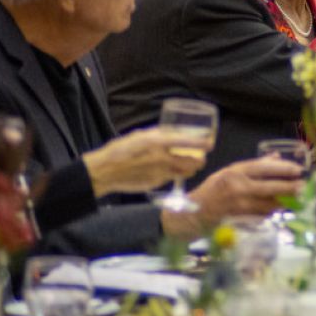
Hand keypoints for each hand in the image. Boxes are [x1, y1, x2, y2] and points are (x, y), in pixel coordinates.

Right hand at [83, 128, 207, 197]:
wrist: (105, 171)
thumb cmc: (121, 149)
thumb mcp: (140, 135)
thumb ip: (158, 134)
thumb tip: (174, 132)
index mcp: (158, 142)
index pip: (188, 142)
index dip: (203, 144)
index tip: (210, 143)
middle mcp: (163, 158)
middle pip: (193, 162)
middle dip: (200, 160)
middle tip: (200, 157)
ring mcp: (161, 173)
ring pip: (186, 172)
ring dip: (191, 169)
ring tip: (190, 165)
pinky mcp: (157, 183)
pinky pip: (172, 178)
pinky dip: (176, 175)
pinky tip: (171, 171)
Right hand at [164, 156, 302, 237]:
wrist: (192, 214)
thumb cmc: (212, 190)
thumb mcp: (228, 172)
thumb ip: (252, 166)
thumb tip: (275, 157)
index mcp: (235, 172)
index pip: (264, 168)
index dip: (283, 168)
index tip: (298, 169)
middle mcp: (238, 188)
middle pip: (270, 187)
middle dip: (289, 187)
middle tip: (303, 186)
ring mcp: (239, 206)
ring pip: (269, 204)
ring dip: (285, 202)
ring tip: (297, 199)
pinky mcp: (241, 220)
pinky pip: (263, 215)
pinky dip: (273, 212)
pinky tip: (281, 209)